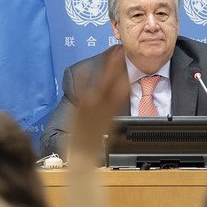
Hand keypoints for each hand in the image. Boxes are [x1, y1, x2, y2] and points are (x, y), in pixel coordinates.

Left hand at [66, 47, 129, 164]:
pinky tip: (88, 68)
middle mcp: (105, 107)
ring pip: (104, 81)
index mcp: (113, 111)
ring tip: (111, 54)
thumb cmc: (93, 142)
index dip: (125, 74)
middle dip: (119, 64)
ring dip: (109, 66)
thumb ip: (110, 112)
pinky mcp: (80, 107)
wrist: (82, 155)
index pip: (123, 88)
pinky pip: (84, 88)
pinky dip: (87, 77)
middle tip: (121, 51)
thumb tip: (112, 103)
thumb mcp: (107, 126)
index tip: (126, 63)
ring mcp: (93, 105)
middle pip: (116, 81)